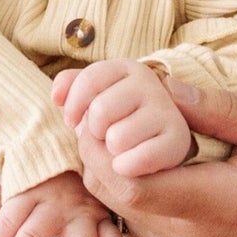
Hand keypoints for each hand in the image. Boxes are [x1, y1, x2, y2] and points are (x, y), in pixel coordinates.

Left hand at [53, 60, 191, 176]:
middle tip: (106, 136)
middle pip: (99, 111)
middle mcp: (151, 83)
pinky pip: (137, 159)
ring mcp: (167, 111)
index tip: (70, 121)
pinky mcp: (179, 140)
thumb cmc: (118, 122)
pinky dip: (127, 167)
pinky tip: (131, 165)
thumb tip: (56, 95)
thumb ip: (74, 88)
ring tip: (123, 149)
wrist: (160, 147)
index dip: (73, 104)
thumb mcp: (94, 100)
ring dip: (112, 153)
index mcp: (127, 68)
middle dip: (95, 132)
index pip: (88, 79)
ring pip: (116, 138)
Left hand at [76, 79, 236, 236]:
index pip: (135, 183)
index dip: (108, 145)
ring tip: (120, 129)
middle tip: (105, 110)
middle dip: (98, 147)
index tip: (113, 110)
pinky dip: (120, 188)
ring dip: (106, 165)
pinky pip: (124, 221)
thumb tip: (166, 87)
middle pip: (112, 192)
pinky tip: (138, 161)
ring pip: (111, 206)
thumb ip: (226, 111)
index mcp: (215, 205)